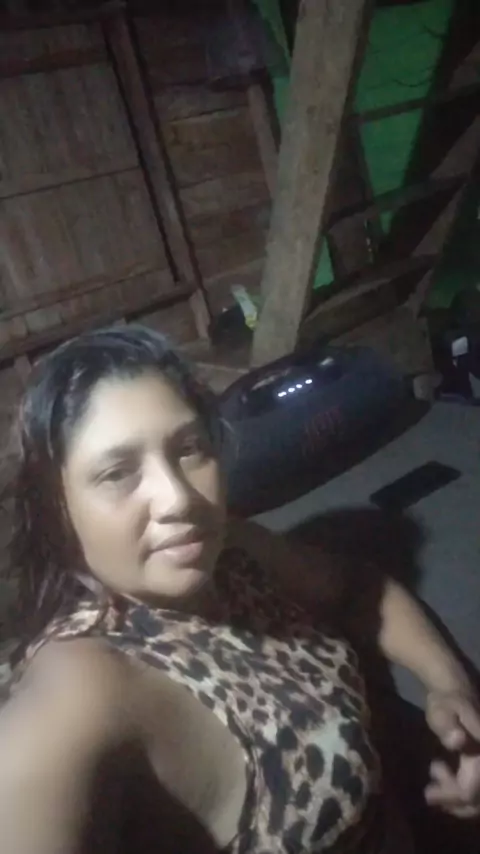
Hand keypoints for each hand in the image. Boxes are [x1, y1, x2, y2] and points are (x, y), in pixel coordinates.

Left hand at [425, 689, 479, 817]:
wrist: (456, 691)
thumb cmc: (447, 701)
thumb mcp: (442, 710)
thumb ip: (448, 726)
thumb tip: (458, 741)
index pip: (474, 788)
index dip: (454, 795)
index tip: (429, 793)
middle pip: (478, 799)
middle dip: (454, 800)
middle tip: (428, 793)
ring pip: (478, 798)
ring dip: (457, 799)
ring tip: (433, 786)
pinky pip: (476, 789)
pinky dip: (461, 793)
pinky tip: (442, 780)